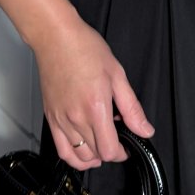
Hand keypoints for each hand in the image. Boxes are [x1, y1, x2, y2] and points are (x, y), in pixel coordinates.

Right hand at [0, 0, 153, 171]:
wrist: (56, 37)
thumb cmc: (84, 48)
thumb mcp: (117, 74)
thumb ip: (132, 107)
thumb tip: (144, 129)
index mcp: (95, 108)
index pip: (109, 150)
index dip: (122, 152)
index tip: (127, 145)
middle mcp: (76, 117)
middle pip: (95, 155)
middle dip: (110, 151)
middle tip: (117, 137)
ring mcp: (61, 119)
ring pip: (78, 157)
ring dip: (93, 156)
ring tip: (101, 144)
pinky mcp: (50, 117)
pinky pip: (61, 150)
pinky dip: (73, 157)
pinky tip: (82, 149)